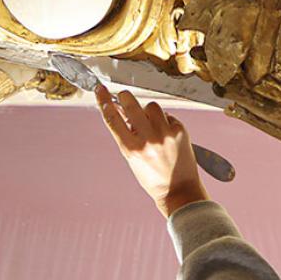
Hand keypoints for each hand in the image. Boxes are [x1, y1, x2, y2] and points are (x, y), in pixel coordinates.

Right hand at [96, 84, 208, 217]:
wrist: (179, 190)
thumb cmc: (153, 177)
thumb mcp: (132, 158)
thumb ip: (126, 135)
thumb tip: (121, 111)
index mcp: (131, 148)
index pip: (112, 118)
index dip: (104, 100)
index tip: (101, 89)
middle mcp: (147, 139)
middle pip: (131, 103)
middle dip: (125, 98)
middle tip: (125, 99)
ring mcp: (165, 133)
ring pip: (151, 106)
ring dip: (148, 112)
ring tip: (151, 126)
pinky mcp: (179, 130)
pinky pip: (167, 115)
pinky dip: (164, 121)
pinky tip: (165, 134)